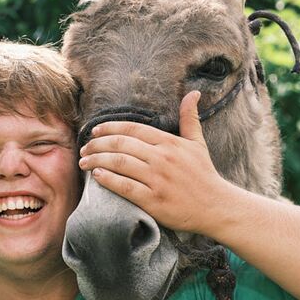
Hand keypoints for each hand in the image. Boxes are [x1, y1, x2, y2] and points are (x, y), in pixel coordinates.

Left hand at [78, 91, 231, 235]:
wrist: (215, 206)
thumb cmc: (204, 175)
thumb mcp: (198, 143)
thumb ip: (190, 118)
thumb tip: (193, 93)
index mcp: (169, 143)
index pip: (132, 129)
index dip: (109, 128)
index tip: (94, 131)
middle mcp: (162, 158)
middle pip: (121, 144)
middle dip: (97, 144)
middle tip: (84, 147)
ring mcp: (157, 179)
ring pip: (119, 163)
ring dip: (97, 160)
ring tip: (84, 161)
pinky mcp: (153, 200)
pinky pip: (124, 187)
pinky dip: (108, 179)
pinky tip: (97, 176)